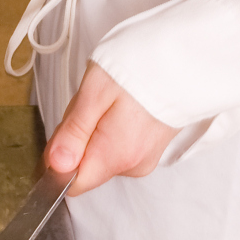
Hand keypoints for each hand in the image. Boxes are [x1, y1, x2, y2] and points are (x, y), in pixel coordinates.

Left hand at [44, 61, 176, 189]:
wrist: (183, 56)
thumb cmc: (141, 67)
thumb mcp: (95, 91)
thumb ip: (74, 132)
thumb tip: (56, 165)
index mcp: (116, 156)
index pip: (71, 183)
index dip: (59, 158)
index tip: (66, 128)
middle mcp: (132, 165)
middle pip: (84, 165)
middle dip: (78, 136)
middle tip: (91, 103)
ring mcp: (144, 158)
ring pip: (99, 153)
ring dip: (93, 129)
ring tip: (110, 99)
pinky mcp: (150, 148)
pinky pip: (117, 145)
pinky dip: (110, 127)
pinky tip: (121, 104)